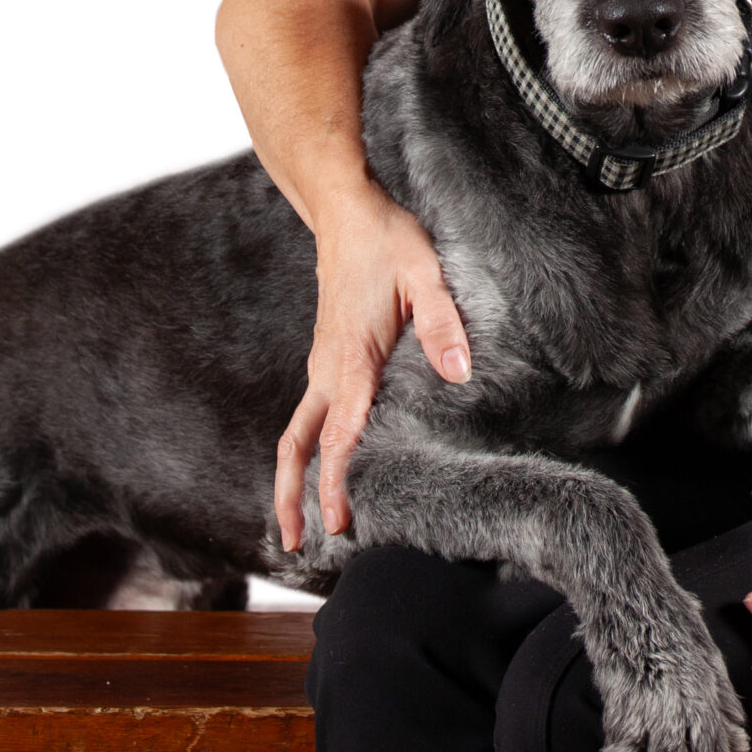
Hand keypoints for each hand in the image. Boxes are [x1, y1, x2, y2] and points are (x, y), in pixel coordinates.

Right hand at [274, 184, 469, 549]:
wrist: (345, 210)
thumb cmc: (386, 239)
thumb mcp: (426, 273)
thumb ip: (442, 323)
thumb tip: (458, 373)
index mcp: (351, 357)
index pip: (338, 432)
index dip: (335, 481)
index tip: (336, 521)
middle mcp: (328, 368)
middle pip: (297, 444)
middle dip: (292, 495)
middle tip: (298, 541)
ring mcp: (322, 363)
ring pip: (297, 431)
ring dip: (295, 476)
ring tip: (302, 520)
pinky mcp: (327, 357)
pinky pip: (311, 413)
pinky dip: (307, 448)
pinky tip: (324, 464)